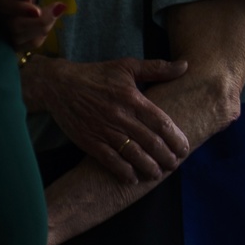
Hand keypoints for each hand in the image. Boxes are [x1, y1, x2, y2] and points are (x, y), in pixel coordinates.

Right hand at [0, 0, 59, 49]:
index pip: (0, 2)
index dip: (18, 8)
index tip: (37, 10)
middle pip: (10, 25)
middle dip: (36, 23)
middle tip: (57, 7)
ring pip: (13, 36)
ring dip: (36, 30)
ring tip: (52, 13)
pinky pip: (13, 40)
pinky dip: (30, 36)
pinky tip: (42, 22)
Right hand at [28, 55, 191, 182]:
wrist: (59, 86)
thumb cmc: (95, 74)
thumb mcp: (127, 66)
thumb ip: (157, 68)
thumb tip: (185, 66)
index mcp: (133, 99)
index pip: (161, 123)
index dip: (176, 138)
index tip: (184, 149)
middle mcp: (120, 117)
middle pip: (151, 142)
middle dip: (166, 157)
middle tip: (175, 165)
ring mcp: (104, 131)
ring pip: (133, 154)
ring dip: (148, 167)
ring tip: (157, 174)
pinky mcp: (89, 141)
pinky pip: (110, 161)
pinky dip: (123, 172)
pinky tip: (133, 179)